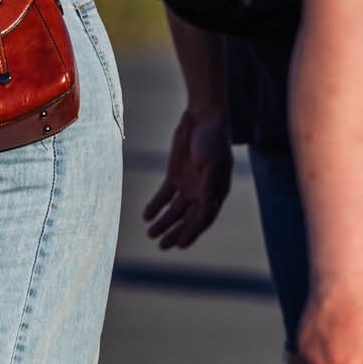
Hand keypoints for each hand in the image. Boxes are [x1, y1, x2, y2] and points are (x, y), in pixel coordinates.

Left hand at [141, 104, 231, 248]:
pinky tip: (146, 216)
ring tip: (151, 234)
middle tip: (162, 246)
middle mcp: (202, 192)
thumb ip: (208, 188)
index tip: (181, 246)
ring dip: (164, 222)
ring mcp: (188, 184)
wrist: (203, 118)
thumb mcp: (211, 164)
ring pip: (175, 210)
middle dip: (175, 232)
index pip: (203, 219)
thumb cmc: (212, 141)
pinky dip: (156, 206)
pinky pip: (164, 195)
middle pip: (187, 218)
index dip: (192, 233)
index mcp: (215, 193)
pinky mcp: (175, 175)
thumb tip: (206, 212)